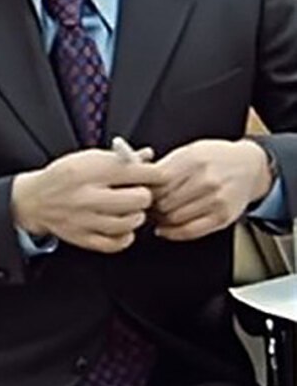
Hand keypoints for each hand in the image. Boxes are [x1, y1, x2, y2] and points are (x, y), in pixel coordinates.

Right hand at [12, 146, 164, 253]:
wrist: (32, 200)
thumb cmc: (61, 177)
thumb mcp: (87, 158)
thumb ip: (118, 159)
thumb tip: (148, 157)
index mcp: (90, 170)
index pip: (138, 172)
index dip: (155, 174)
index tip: (157, 176)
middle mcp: (87, 195)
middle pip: (139, 199)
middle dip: (144, 196)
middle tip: (139, 194)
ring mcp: (84, 219)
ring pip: (130, 222)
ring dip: (135, 217)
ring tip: (130, 211)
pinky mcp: (82, 237)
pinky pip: (115, 243)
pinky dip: (124, 237)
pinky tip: (121, 228)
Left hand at [150, 138, 271, 241]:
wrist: (250, 166)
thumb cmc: (215, 158)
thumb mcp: (188, 152)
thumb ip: (164, 165)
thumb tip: (136, 177)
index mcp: (193, 161)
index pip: (157, 182)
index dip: (144, 190)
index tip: (140, 192)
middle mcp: (206, 180)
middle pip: (163, 202)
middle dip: (151, 206)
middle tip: (148, 206)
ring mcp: (216, 200)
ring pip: (174, 218)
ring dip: (160, 220)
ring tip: (158, 214)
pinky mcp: (223, 217)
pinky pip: (190, 231)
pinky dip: (172, 233)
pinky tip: (165, 228)